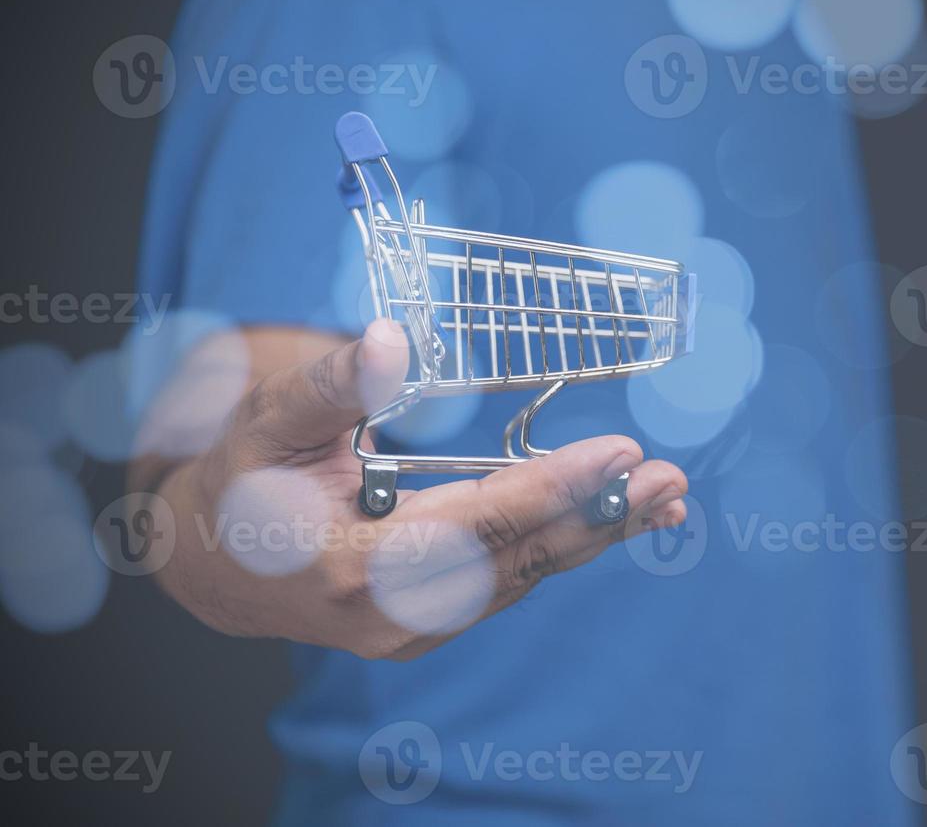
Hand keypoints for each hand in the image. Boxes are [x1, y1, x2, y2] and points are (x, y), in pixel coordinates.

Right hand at [136, 319, 686, 659]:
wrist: (215, 566)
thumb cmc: (242, 480)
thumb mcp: (269, 422)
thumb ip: (332, 385)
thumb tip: (394, 339)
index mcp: (349, 566)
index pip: (471, 527)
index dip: (547, 489)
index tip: (616, 452)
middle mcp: (390, 613)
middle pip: (515, 562)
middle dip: (597, 517)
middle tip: (669, 479)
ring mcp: (414, 628)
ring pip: (524, 576)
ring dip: (597, 533)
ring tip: (665, 494)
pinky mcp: (433, 621)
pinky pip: (513, 581)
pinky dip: (568, 545)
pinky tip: (618, 516)